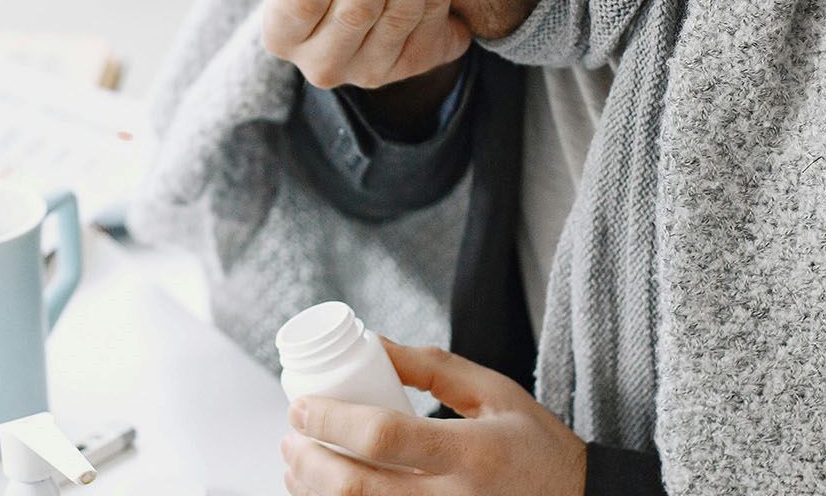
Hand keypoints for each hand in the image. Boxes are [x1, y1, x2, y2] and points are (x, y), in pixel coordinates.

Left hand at [279, 337, 586, 494]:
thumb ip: (433, 367)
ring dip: (312, 491)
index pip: (384, 437)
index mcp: (472, 453)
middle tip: (291, 436)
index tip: (299, 406)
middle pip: (356, 489)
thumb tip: (372, 344)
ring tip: (297, 463)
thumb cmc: (534, 447)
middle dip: (308, 461)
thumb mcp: (495, 393)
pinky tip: (322, 494)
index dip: (330, 421)